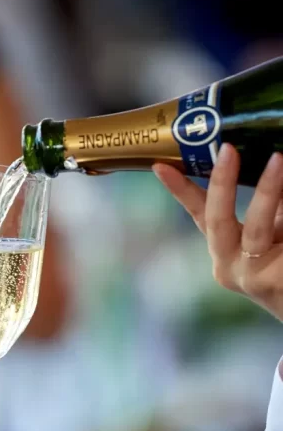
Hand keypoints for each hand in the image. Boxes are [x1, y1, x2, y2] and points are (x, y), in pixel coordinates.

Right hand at [154, 145, 282, 320]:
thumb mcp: (271, 227)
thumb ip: (267, 203)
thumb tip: (269, 156)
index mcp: (222, 249)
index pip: (198, 213)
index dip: (179, 189)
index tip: (160, 165)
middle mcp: (227, 264)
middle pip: (216, 220)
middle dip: (221, 182)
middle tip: (228, 149)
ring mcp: (249, 276)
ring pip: (254, 228)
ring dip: (266, 191)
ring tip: (278, 159)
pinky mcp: (273, 282)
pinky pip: (282, 238)